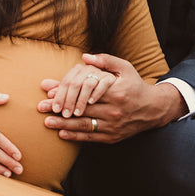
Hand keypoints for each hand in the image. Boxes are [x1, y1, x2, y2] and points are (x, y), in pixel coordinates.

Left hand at [37, 53, 183, 143]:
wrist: (152, 109)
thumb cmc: (135, 85)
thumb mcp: (125, 68)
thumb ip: (106, 61)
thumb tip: (85, 57)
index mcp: (116, 93)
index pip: (85, 93)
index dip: (66, 93)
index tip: (49, 92)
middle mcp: (114, 111)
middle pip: (81, 110)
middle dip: (59, 110)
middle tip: (41, 108)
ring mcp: (113, 126)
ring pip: (84, 125)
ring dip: (64, 125)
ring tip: (47, 122)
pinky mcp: (112, 137)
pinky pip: (90, 137)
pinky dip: (75, 137)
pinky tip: (62, 134)